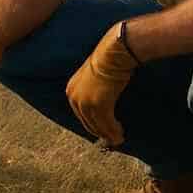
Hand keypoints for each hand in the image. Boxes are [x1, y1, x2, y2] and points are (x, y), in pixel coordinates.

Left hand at [64, 24, 138, 146]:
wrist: (113, 53)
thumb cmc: (107, 61)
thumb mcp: (92, 77)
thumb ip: (92, 91)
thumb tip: (100, 104)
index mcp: (71, 90)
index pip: (80, 114)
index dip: (92, 125)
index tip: (102, 131)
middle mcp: (75, 98)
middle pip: (87, 122)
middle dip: (101, 132)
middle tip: (112, 139)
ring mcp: (86, 102)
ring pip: (98, 126)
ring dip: (109, 134)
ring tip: (118, 139)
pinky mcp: (99, 105)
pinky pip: (107, 124)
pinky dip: (114, 131)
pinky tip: (120, 134)